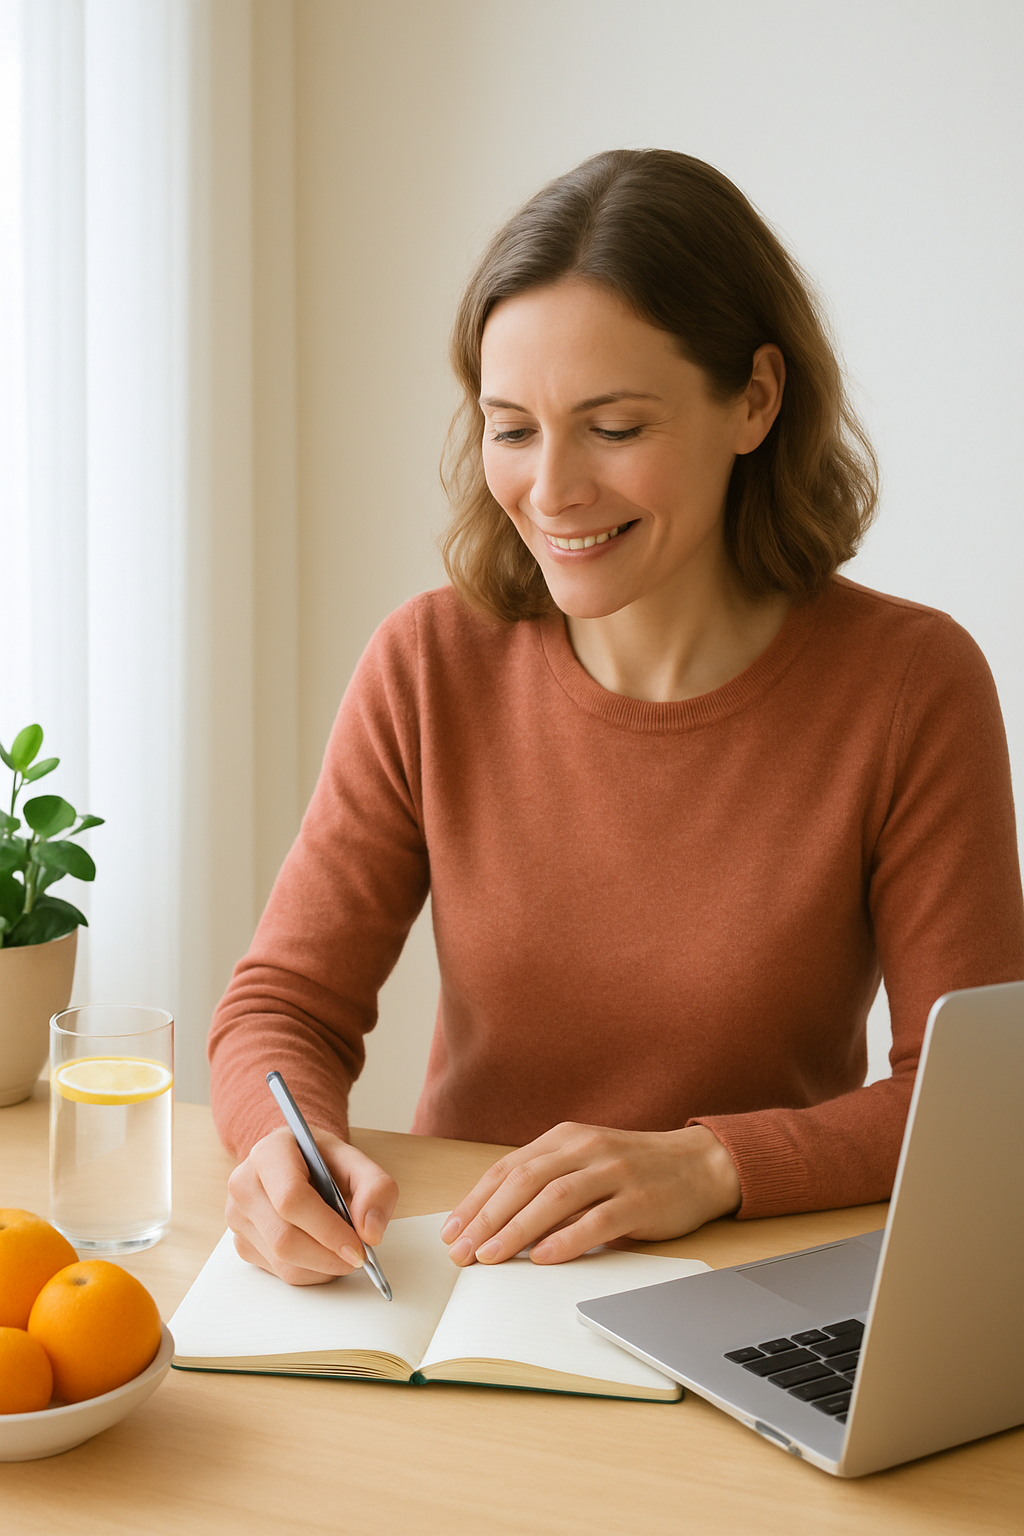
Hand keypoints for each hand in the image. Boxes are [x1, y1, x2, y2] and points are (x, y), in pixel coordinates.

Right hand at [226, 1126, 398, 1284]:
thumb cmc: (322, 1160)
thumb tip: (371, 1234)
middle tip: (359, 1258)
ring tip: (343, 1252)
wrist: (295, 1161)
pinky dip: (310, 1271)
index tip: (359, 1247)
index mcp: (269, 1154)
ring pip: (282, 1262)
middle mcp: (244, 1185)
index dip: (327, 1229)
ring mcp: (237, 1217)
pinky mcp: (241, 1243)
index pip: (292, 1199)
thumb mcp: (356, 1160)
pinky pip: (278, 1272)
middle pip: (284, 1238)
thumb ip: (376, 1188)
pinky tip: (323, 1253)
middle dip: (328, 1256)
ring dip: (322, 1267)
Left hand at [440, 1122, 739, 1265]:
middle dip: (486, 1218)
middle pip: (524, 1181)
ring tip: (490, 1256)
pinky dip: (567, 1240)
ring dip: (516, 1229)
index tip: (451, 1231)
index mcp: (566, 1138)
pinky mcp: (640, 1198)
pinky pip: (597, 1220)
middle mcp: (586, 1148)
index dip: (476, 1200)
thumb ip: (548, 1184)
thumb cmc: (634, 1170)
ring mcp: (614, 1171)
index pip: (509, 1168)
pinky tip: (544, 1257)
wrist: (699, 1163)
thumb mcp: (586, 1164)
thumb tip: (495, 1225)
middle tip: (462, 1251)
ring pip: (554, 1198)